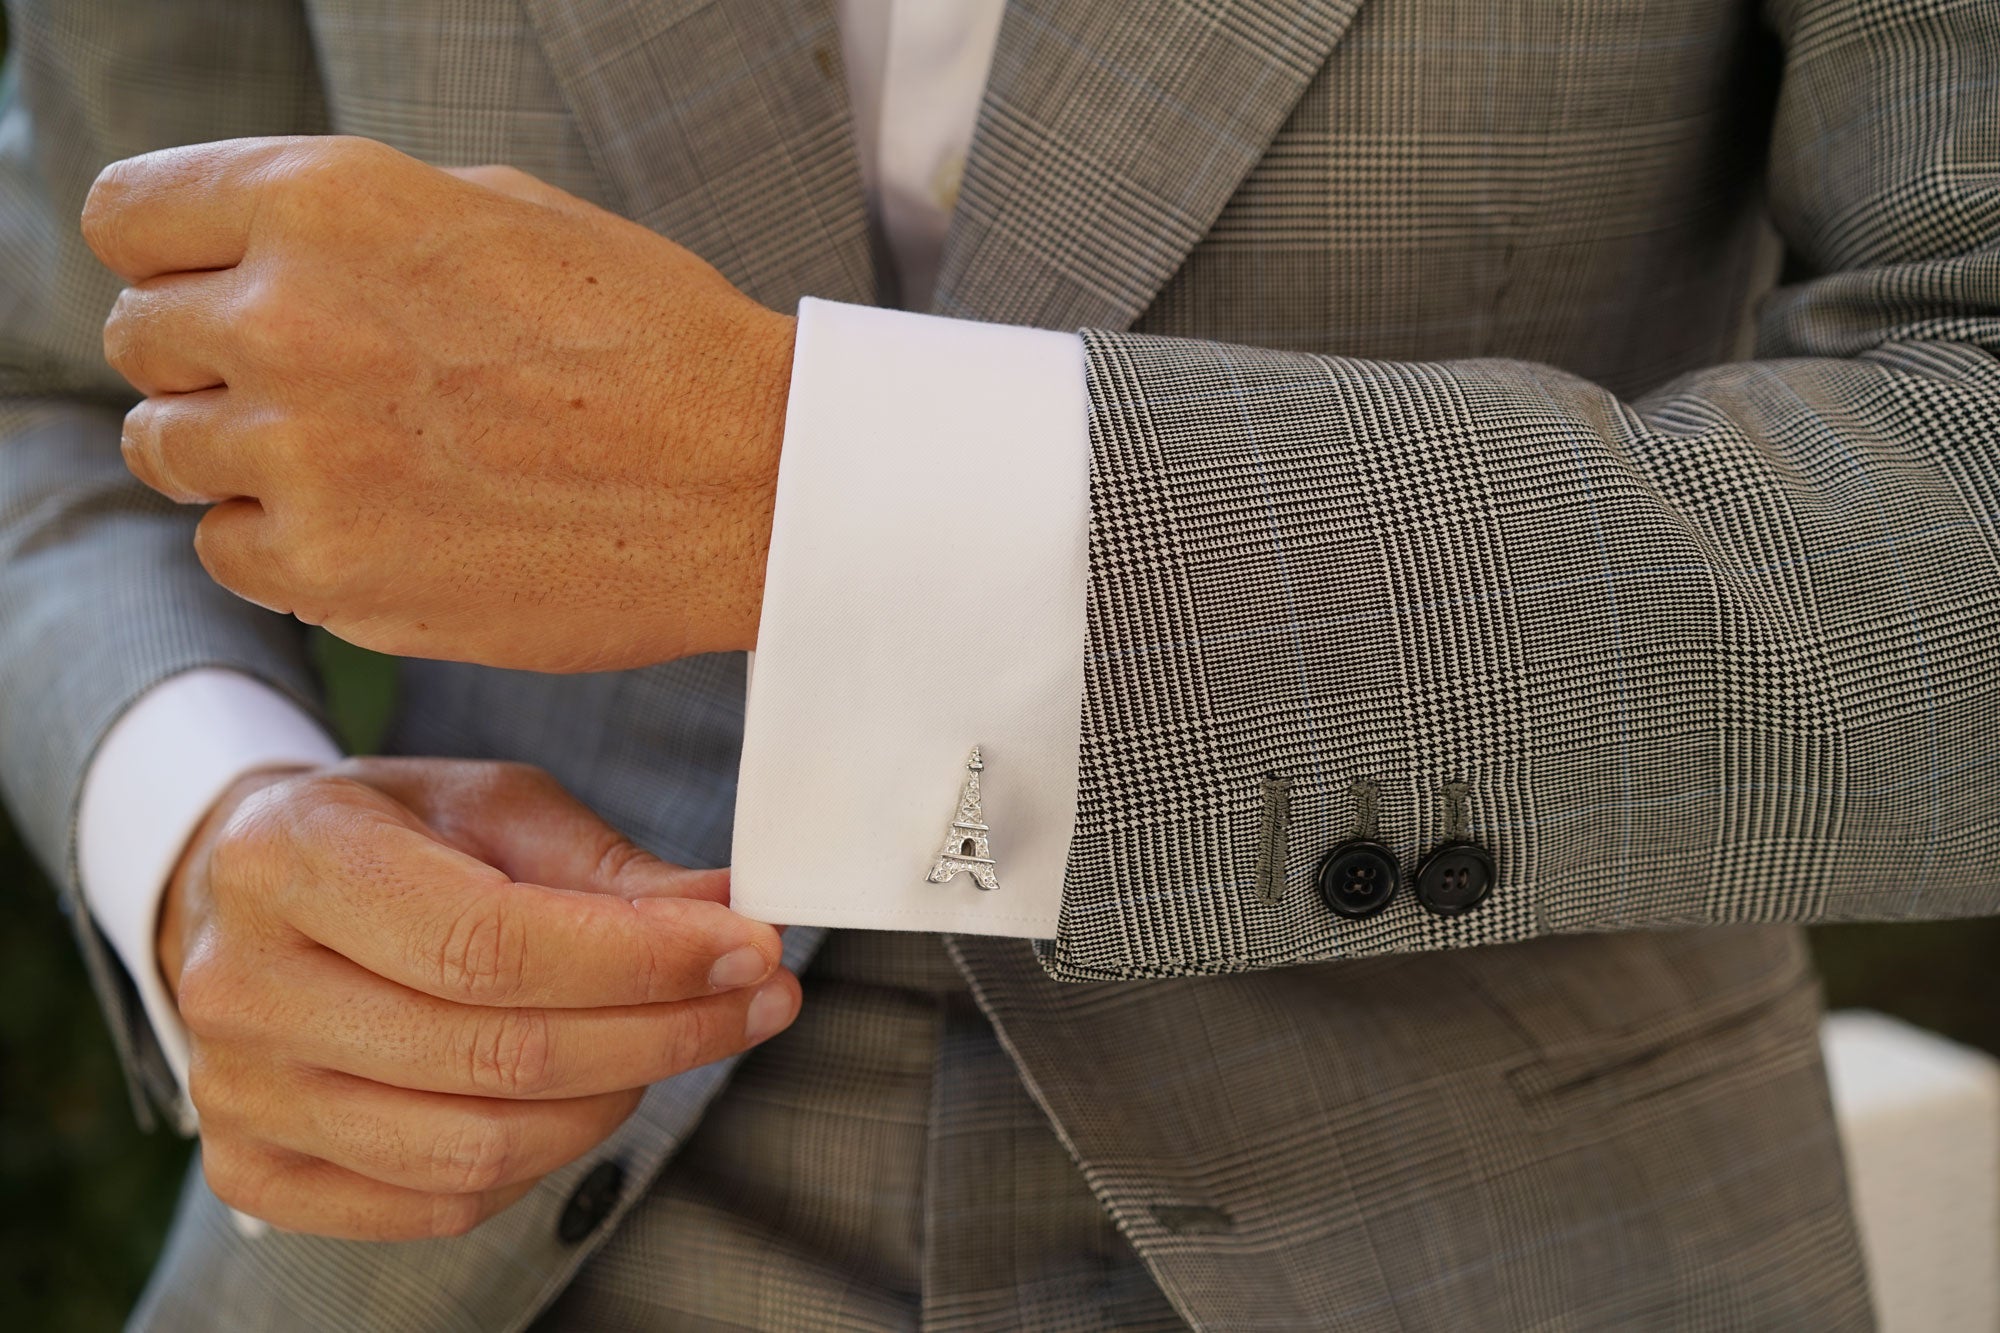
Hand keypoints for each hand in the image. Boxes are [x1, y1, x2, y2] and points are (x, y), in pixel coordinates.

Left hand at [84, 137, 793, 672]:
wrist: (757, 481)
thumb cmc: (652, 340)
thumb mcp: (500, 215)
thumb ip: (348, 224)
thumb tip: (251, 258)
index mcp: (325, 201)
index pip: (126, 217)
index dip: (170, 254)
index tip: (212, 288)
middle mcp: (289, 319)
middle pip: (139, 338)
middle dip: (208, 358)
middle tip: (310, 386)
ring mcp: (304, 455)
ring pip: (167, 452)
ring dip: (240, 455)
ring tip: (355, 460)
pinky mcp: (333, 572)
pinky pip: (230, 553)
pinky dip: (287, 545)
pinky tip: (383, 526)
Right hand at [156, 757, 798, 1240]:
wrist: (254, 894)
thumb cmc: (393, 837)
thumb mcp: (495, 806)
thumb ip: (608, 870)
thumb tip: (729, 918)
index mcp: (293, 859)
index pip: (490, 944)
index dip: (640, 962)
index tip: (750, 948)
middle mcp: (241, 985)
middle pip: (496, 1056)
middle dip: (662, 1033)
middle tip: (758, 998)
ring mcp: (237, 1093)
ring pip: (477, 1149)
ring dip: (617, 1102)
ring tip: (683, 1040)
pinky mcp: (251, 1171)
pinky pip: (438, 1205)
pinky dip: (544, 1160)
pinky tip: (594, 1096)